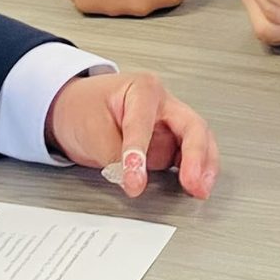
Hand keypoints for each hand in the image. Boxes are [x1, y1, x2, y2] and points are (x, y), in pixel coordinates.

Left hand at [45, 69, 218, 198]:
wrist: (76, 109)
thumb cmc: (83, 108)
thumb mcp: (91, 131)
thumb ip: (114, 156)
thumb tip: (133, 180)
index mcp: (143, 89)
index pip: (143, 125)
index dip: (138, 154)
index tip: (133, 179)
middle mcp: (163, 103)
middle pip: (191, 126)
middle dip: (195, 155)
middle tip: (191, 182)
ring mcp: (170, 123)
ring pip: (198, 141)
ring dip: (203, 166)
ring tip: (200, 189)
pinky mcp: (170, 143)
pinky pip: (189, 157)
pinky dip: (197, 171)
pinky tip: (197, 187)